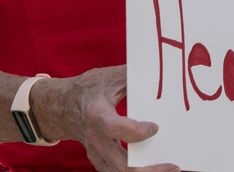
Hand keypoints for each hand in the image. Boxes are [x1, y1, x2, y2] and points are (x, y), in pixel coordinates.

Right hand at [56, 65, 178, 171]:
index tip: (155, 127)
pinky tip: (153, 167)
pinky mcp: (99, 158)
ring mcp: (95, 151)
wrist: (60, 106)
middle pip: (120, 164)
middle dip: (148, 170)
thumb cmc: (88, 89)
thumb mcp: (109, 77)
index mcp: (96, 113)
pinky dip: (135, 171)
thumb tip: (159, 72)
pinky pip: (116, 171)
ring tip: (168, 168)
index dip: (137, 131)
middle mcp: (95, 137)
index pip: (115, 128)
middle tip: (173, 166)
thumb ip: (133, 76)